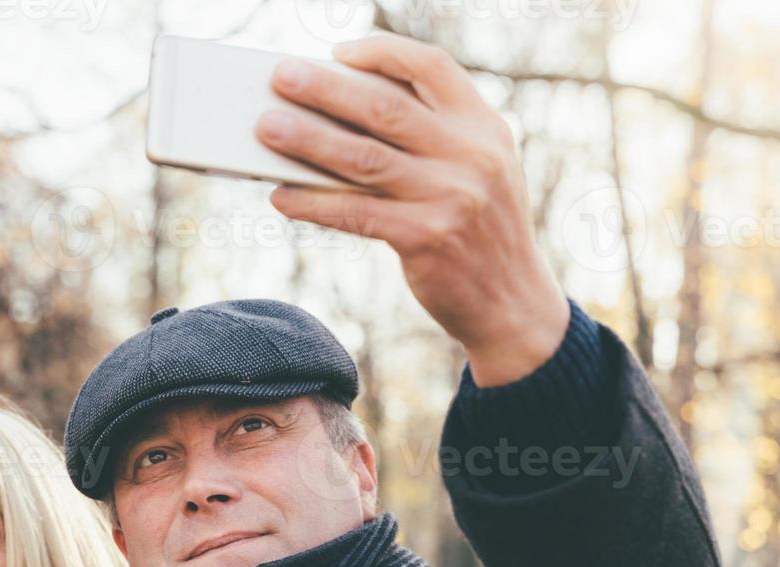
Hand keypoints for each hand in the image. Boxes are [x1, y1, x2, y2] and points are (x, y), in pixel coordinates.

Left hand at [255, 32, 571, 386]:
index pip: (432, 67)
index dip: (383, 53)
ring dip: (308, 140)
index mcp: (484, 126)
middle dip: (327, 90)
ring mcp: (450, 198)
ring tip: (267, 128)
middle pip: (385, 109)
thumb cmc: (478, 228)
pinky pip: (356, 214)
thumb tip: (346, 112)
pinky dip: (314, 204)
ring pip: (363, 158)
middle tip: (281, 77)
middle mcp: (470, 156)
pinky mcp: (426, 239)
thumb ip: (435, 136)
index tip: (339, 52)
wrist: (512, 301)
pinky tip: (281, 196)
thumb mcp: (480, 169)